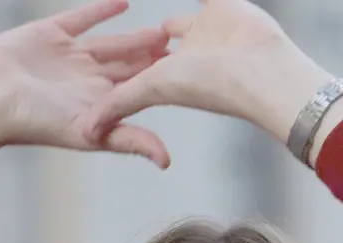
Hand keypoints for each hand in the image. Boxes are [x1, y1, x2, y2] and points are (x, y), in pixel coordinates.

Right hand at [0, 0, 171, 161]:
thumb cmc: (34, 122)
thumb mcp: (89, 133)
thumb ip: (130, 141)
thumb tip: (167, 162)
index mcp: (96, 104)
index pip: (136, 92)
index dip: (160, 83)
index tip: (188, 72)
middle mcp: (85, 81)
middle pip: (128, 67)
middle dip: (152, 59)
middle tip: (183, 47)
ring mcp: (68, 57)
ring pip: (111, 43)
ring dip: (136, 37)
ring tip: (162, 29)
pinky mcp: (50, 33)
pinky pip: (82, 18)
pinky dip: (102, 10)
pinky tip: (124, 1)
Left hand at [82, 0, 331, 146]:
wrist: (260, 67)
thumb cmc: (209, 84)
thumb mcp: (152, 89)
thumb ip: (119, 104)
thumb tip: (84, 131)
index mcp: (163, 74)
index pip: (130, 68)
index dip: (110, 65)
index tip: (82, 66)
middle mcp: (183, 56)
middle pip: (149, 45)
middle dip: (135, 42)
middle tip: (105, 45)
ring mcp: (203, 30)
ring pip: (175, 19)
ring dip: (161, 21)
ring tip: (148, 19)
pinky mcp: (219, 6)